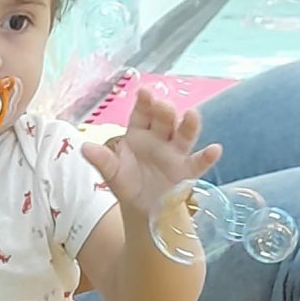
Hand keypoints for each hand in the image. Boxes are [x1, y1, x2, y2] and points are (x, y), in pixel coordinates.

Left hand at [81, 89, 221, 217]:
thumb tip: (84, 148)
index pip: (142, 114)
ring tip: (192, 115)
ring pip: (184, 135)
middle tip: (164, 105)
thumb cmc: (127, 183)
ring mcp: (175, 153)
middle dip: (165, 111)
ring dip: (189, 125)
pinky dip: (207, 156)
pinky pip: (198, 162)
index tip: (145, 92)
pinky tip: (215, 149)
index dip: (145, 102)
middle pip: (165, 120)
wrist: (142, 208)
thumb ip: (102, 160)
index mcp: (139, 133)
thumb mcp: (112, 174)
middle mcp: (159, 138)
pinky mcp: (187, 171)